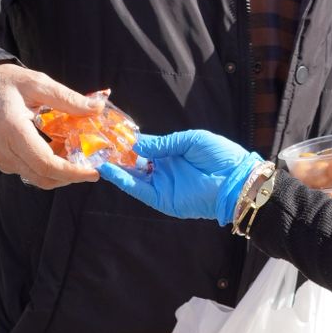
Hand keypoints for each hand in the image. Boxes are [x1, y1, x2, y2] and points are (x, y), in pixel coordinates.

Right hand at [0, 64, 104, 190]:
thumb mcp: (36, 83)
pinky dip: (51, 168)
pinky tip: (63, 151)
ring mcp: (2, 160)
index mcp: (12, 130)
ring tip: (82, 156)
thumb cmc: (3, 83)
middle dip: (73, 176)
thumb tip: (98, 108)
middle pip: (44, 177)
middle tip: (96, 165)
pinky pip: (31, 172)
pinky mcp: (3, 163)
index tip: (94, 172)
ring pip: (39, 178)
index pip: (45, 163)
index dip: (72, 172)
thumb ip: (67, 98)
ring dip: (63, 173)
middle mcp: (4, 152)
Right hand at [98, 130, 263, 224]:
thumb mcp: (190, 140)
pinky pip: (138, 190)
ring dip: (115, 167)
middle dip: (117, 154)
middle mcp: (164, 170)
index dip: (128, 142)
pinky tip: (108, 169)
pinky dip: (123, 180)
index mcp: (172, 154)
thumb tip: (136, 144)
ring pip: (132, 176)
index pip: (145, 147)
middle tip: (96, 144)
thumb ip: (163, 143)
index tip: (110, 133)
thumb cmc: (219, 155)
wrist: (235, 179)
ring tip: (95, 155)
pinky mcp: (162, 199)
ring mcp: (162, 185)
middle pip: (135, 162)